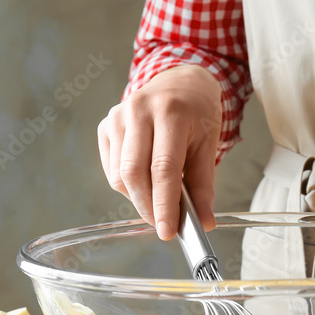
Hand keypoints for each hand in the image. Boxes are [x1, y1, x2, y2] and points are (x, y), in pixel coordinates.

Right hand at [97, 65, 221, 239]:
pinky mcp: (106, 125)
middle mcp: (139, 111)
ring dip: (139, 197)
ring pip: (120, 176)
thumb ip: (204, 186)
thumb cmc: (197, 115)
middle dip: (148, 207)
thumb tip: (204, 222)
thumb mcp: (208, 145)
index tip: (167, 231)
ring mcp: (118, 117)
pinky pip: (111, 169)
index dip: (164, 204)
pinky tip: (145, 179)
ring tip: (159, 196)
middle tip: (163, 224)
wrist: (179, 82)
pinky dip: (128, 185)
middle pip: (134, 173)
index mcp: (171, 113)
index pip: (163, 168)